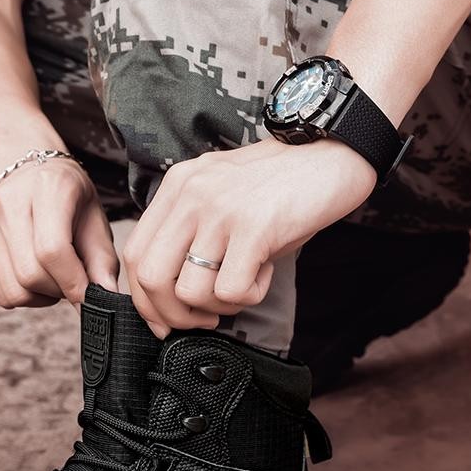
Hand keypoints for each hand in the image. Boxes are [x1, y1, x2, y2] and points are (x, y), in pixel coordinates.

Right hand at [0, 157, 118, 307]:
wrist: (24, 168)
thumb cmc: (67, 199)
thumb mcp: (95, 219)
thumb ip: (102, 261)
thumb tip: (105, 298)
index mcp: (47, 188)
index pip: (52, 250)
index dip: (73, 282)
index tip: (88, 296)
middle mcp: (7, 202)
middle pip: (30, 276)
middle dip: (58, 291)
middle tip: (71, 280)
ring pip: (14, 292)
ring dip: (41, 296)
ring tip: (52, 275)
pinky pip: (0, 294)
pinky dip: (23, 295)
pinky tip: (32, 272)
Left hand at [122, 138, 376, 335]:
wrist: (335, 149)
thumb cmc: (279, 185)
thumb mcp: (220, 198)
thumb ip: (189, 233)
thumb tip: (169, 298)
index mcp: (176, 187)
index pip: (135, 254)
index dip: (144, 299)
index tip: (163, 320)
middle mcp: (190, 194)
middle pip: (150, 277)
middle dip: (171, 315)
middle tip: (202, 319)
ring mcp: (220, 210)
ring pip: (189, 291)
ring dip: (216, 307)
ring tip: (243, 287)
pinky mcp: (254, 227)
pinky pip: (231, 290)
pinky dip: (249, 296)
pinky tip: (265, 273)